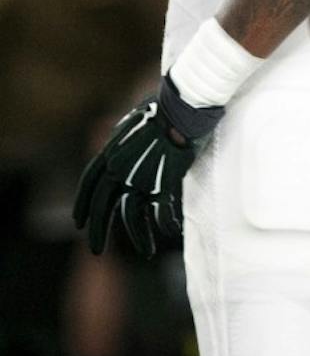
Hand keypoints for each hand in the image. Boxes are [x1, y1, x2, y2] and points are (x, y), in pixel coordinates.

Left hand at [74, 74, 223, 258]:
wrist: (185, 104)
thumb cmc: (164, 105)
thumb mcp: (133, 119)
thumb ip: (123, 136)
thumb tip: (118, 140)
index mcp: (111, 151)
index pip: (88, 183)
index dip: (82, 205)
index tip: (79, 223)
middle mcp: (120, 168)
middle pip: (103, 207)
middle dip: (98, 231)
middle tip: (96, 250)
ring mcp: (141, 176)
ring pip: (132, 217)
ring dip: (139, 237)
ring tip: (147, 251)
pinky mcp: (164, 181)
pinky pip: (161, 211)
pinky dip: (165, 223)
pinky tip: (171, 230)